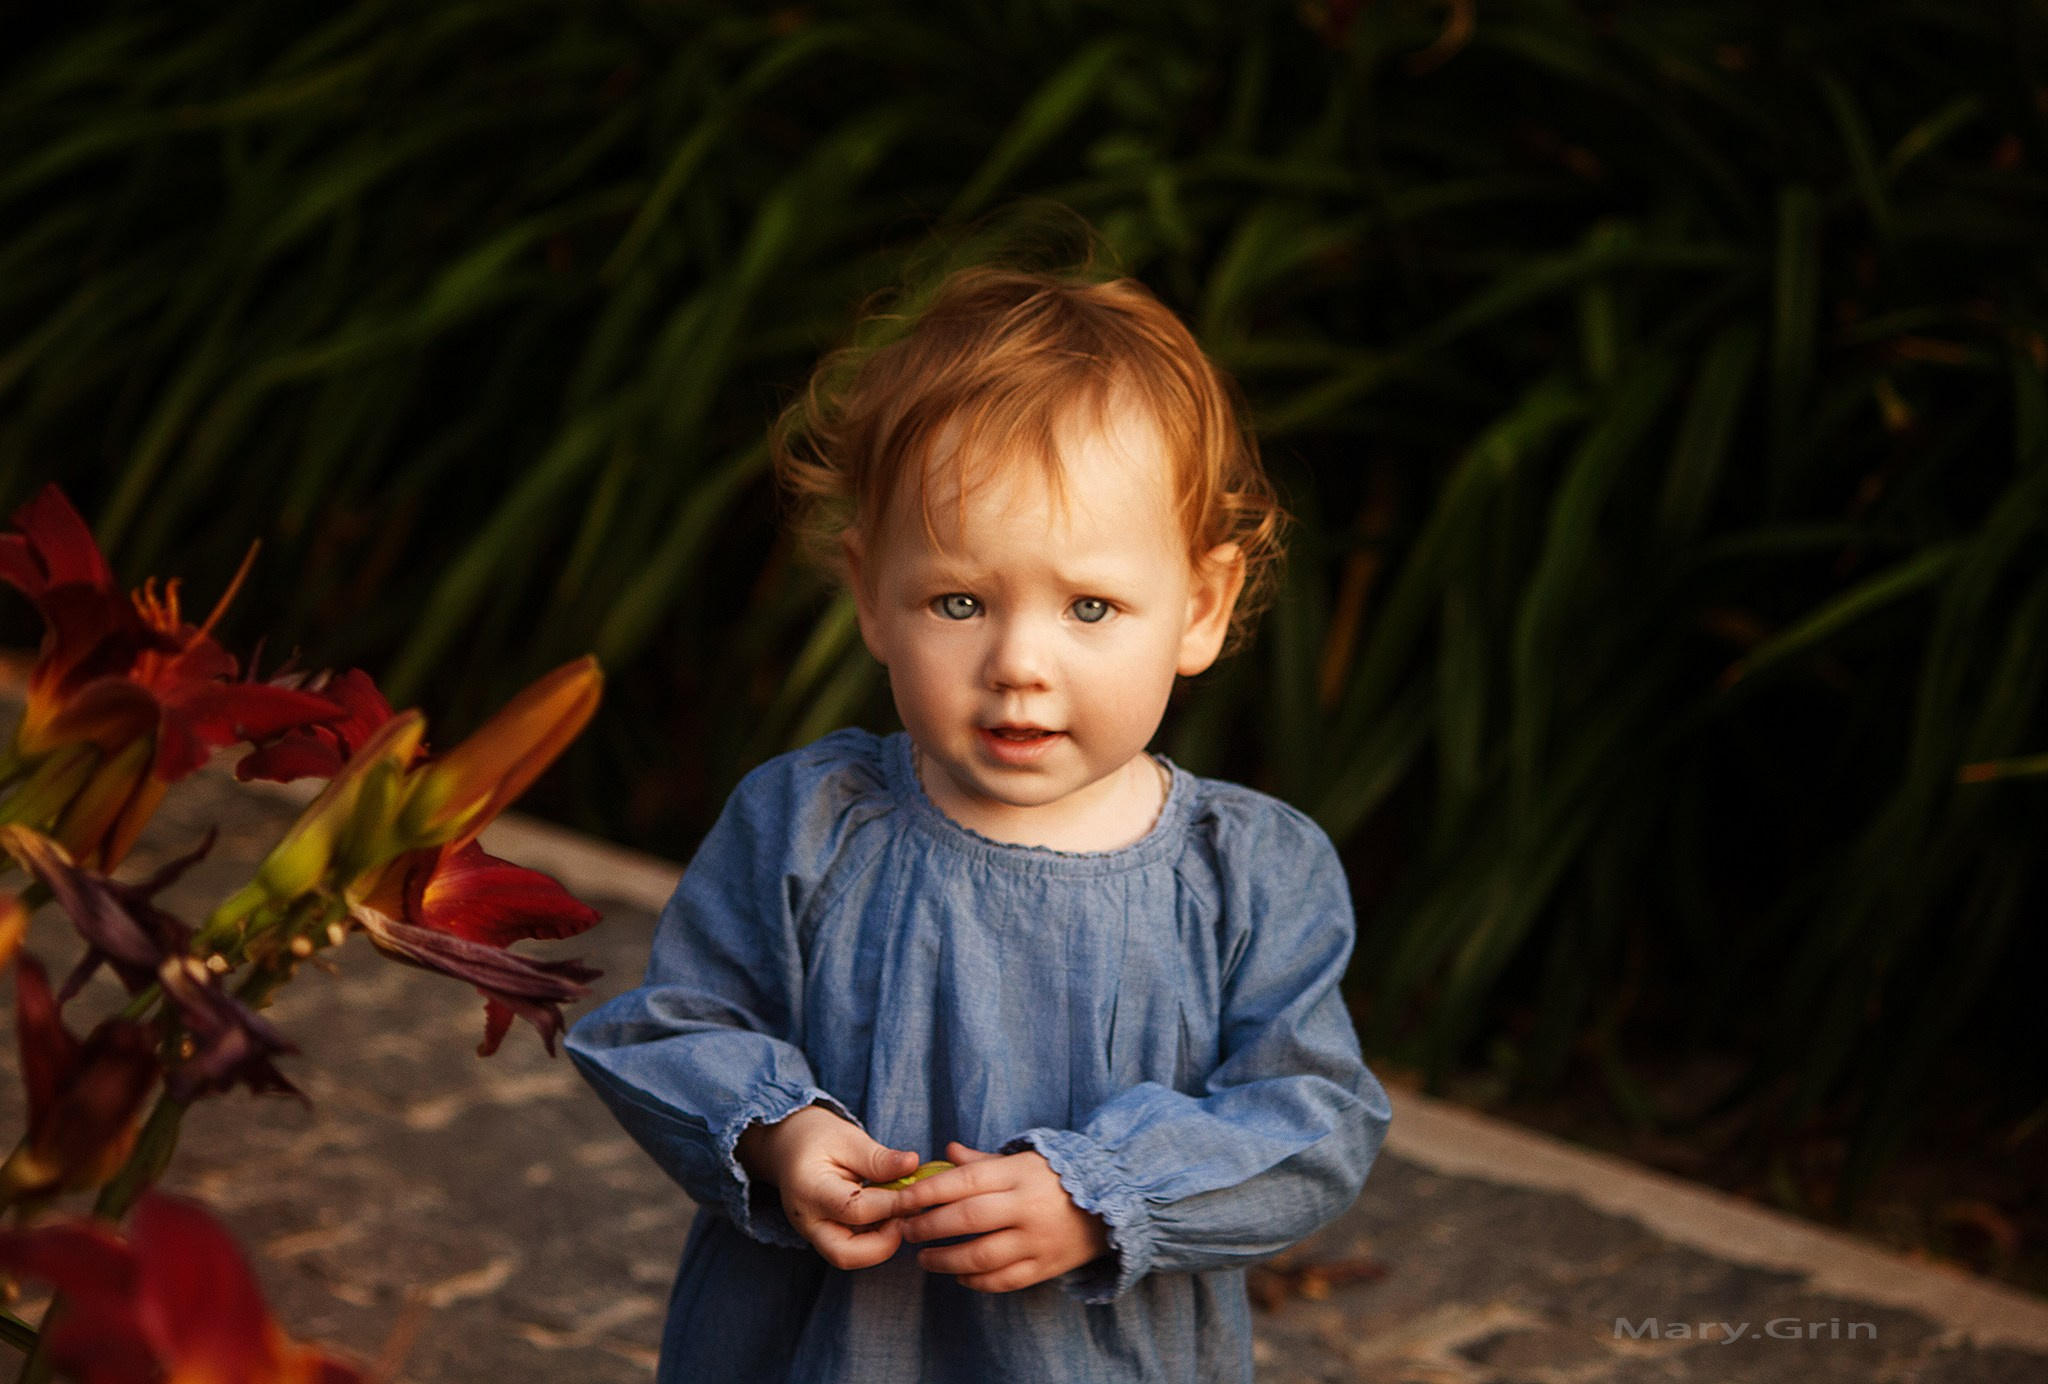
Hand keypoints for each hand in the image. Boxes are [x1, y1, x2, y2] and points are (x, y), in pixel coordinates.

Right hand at [736, 1105, 920, 1269]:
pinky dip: (876, 1239)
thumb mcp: (848, 1138)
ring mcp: (813, 1234)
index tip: (918, 1193)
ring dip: (882, 1243)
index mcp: (809, 1191)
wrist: (788, 1146)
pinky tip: (891, 1215)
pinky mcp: (825, 1238)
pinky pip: (853, 1250)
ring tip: (901, 1212)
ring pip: (850, 1258)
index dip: (892, 1204)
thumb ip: (878, 1158)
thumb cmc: (818, 1138)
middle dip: (884, 1244)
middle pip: (844, 1255)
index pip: (854, 1210)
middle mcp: (807, 1222)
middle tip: (907, 1216)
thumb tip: (913, 1164)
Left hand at [896, 1141, 1111, 1292]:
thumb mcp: (1024, 1159)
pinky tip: (959, 1276)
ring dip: (944, 1260)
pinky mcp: (1045, 1267)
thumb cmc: (1057, 1178)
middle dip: (928, 1226)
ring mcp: (1037, 1240)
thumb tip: (946, 1153)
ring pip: (980, 1256)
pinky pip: (1002, 1280)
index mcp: (1019, 1173)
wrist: (1113, 1204)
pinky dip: (975, 1282)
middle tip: (907, 1231)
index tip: (903, 1200)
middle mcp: (1027, 1207)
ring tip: (924, 1259)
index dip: (928, 1191)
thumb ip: (982, 1161)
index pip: (964, 1181)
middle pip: (967, 1219)